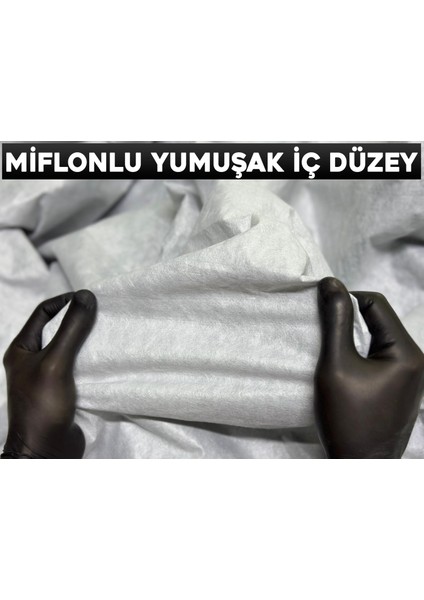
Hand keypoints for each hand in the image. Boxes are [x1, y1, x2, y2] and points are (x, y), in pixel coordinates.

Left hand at [2, 290, 95, 458]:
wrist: (45, 452)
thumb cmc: (43, 405)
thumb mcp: (56, 362)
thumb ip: (71, 329)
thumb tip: (87, 296)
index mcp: (21, 349)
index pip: (43, 313)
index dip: (65, 302)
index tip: (89, 299)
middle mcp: (32, 360)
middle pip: (58, 329)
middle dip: (79, 320)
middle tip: (102, 315)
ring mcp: (47, 376)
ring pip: (70, 349)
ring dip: (88, 341)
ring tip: (108, 334)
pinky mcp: (63, 391)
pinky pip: (79, 368)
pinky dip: (92, 361)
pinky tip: (108, 360)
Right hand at [315, 277, 423, 458]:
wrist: (359, 467)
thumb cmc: (346, 418)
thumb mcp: (335, 365)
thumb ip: (335, 321)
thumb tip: (331, 283)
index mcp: (407, 352)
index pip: (375, 303)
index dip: (346, 298)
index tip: (320, 308)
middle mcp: (417, 360)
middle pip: (380, 320)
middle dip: (350, 320)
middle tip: (323, 331)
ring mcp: (412, 376)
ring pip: (379, 339)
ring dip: (354, 338)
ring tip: (332, 351)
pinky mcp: (404, 388)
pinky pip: (382, 358)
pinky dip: (362, 355)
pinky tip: (345, 368)